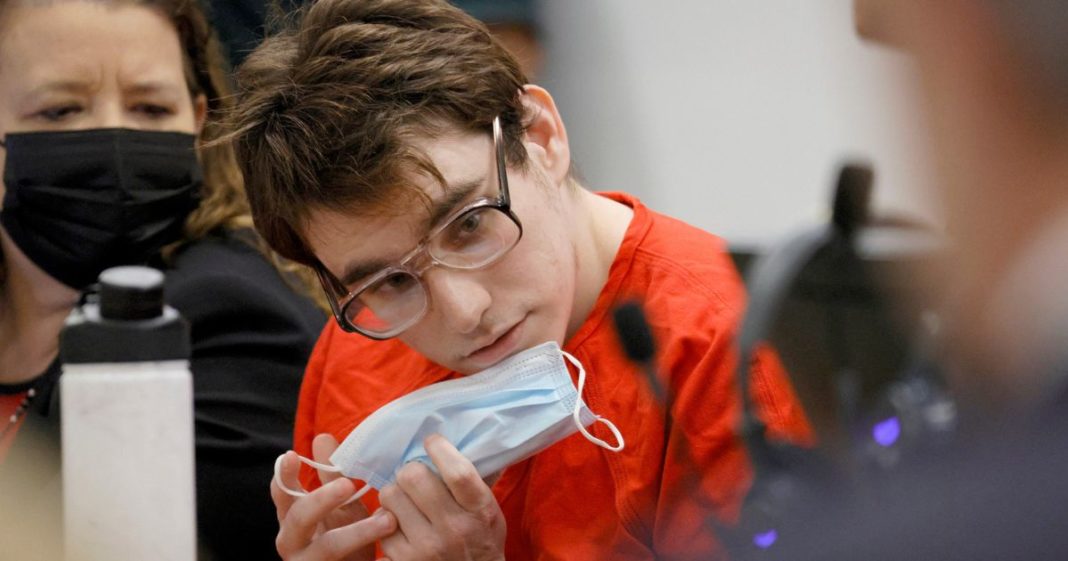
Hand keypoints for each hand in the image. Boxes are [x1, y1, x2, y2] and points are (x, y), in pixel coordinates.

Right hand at [272, 433, 396, 560]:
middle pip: (298, 519)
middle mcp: (292, 541)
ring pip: (327, 548)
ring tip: (388, 519)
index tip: (292, 455)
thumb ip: (331, 473)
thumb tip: (322, 437)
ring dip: (358, 532)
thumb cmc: (346, 534)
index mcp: (293, 516)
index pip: (282, 493)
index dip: (284, 475)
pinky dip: (369, 554)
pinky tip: (390, 544)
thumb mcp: (340, 502)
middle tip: (347, 484)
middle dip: (321, 500)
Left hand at [378, 434, 505, 560]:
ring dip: (395, 493)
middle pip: (413, 476)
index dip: (439, 449)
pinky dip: (386, 519)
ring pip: (390, 495)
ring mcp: (426, 547)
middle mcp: (453, 529)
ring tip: (406, 501)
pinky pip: (380, 523)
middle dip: (411, 471)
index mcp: (479, 511)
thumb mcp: (489, 508)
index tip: (432, 442)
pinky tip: (399, 523)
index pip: (457, 471)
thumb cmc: (481, 538)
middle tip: (415, 478)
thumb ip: (474, 478)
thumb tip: (457, 437)